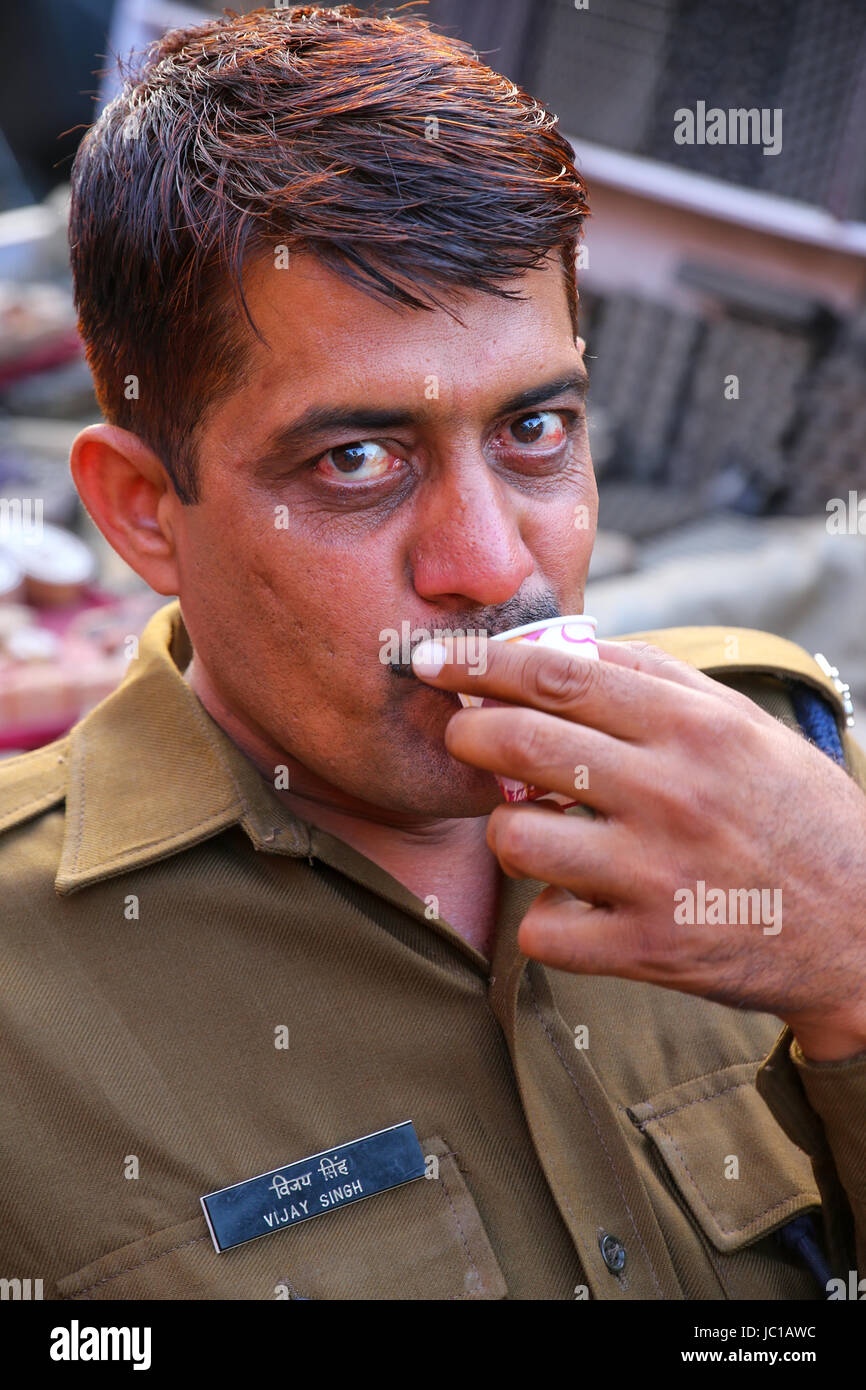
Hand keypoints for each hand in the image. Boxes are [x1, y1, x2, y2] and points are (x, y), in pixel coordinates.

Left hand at [411, 635, 865, 1060]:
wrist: (862, 928)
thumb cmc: (792, 813)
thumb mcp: (742, 726)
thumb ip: (656, 679)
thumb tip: (566, 646)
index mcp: (691, 727)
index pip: (557, 677)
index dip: (480, 663)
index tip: (434, 658)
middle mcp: (670, 793)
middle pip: (521, 744)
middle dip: (467, 733)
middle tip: (461, 735)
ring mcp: (656, 874)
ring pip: (516, 839)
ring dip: (508, 832)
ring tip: (539, 832)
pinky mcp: (648, 949)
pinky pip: (542, 929)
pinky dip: (543, 918)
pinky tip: (575, 906)